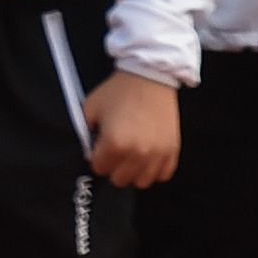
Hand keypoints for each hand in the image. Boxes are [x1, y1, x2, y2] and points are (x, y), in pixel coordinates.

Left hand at [84, 68, 180, 186]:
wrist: (149, 76)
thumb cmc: (119, 90)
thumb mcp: (91, 107)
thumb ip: (85, 131)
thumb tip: (88, 149)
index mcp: (115, 143)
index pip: (99, 168)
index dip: (97, 156)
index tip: (100, 146)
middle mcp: (138, 153)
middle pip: (119, 179)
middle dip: (114, 166)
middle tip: (115, 150)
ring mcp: (157, 154)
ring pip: (141, 182)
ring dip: (134, 171)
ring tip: (131, 155)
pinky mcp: (172, 151)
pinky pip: (163, 175)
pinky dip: (154, 169)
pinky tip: (147, 156)